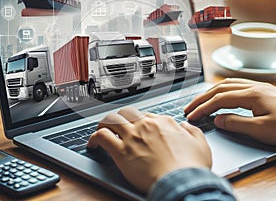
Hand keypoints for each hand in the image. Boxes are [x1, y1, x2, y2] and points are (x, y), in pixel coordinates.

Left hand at [87, 106, 211, 192]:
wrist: (182, 181)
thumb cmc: (191, 166)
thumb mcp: (200, 143)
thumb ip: (191, 130)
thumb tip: (184, 124)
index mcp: (163, 122)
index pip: (147, 115)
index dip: (141, 122)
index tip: (139, 128)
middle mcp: (146, 125)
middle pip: (127, 113)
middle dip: (122, 117)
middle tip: (118, 125)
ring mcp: (132, 136)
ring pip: (112, 120)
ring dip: (105, 123)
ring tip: (102, 129)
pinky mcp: (121, 151)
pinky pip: (102, 137)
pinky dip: (95, 137)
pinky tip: (93, 143)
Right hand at [184, 78, 275, 145]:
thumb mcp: (263, 130)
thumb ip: (237, 123)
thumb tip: (217, 120)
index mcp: (252, 95)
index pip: (219, 99)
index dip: (203, 107)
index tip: (192, 115)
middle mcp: (253, 87)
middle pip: (219, 89)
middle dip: (201, 98)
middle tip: (189, 108)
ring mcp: (257, 87)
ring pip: (226, 84)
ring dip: (210, 92)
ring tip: (199, 101)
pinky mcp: (262, 90)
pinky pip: (235, 85)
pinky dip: (222, 89)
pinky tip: (220, 94)